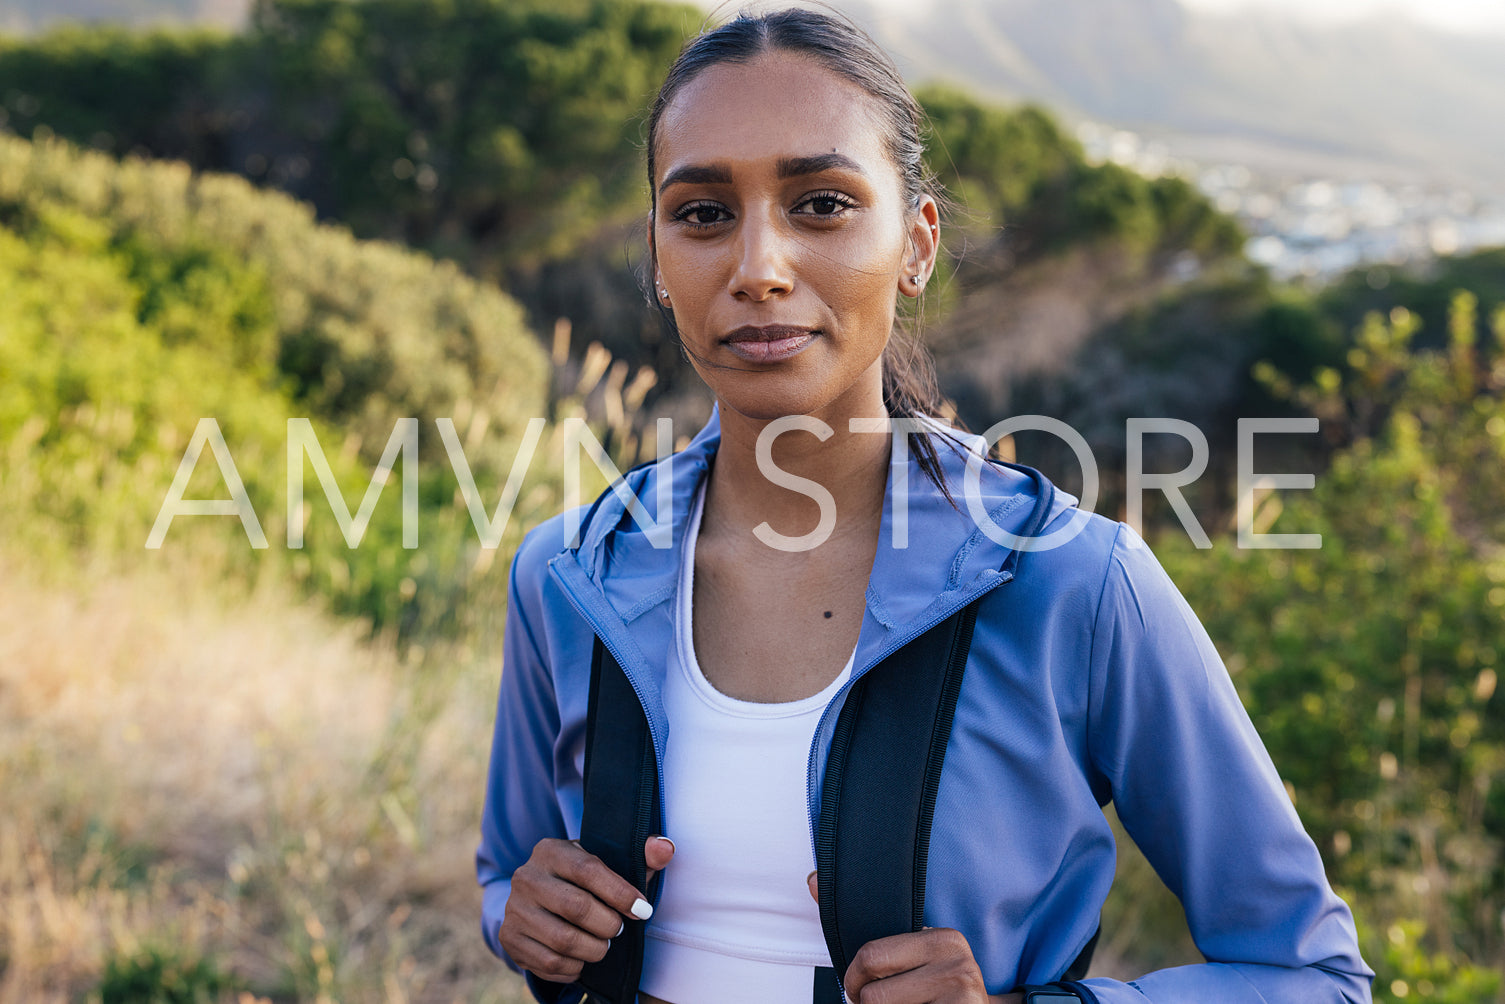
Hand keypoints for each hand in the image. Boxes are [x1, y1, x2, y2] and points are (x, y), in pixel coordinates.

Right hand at [500, 835, 674, 983]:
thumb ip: (641, 855)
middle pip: (576, 907)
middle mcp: (526, 876)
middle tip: (619, 928)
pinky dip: (576, 966)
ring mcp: (514, 909)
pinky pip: (550, 962)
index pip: (589, 870)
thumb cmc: (583, 880)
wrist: (538, 901)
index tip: (643, 910)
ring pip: (564, 940)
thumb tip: (665, 849)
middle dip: (608, 924)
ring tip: (604, 944)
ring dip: (595, 949)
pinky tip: (583, 957)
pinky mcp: (510, 939)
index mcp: (550, 850)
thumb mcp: (607, 862)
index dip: (621, 893)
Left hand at [806, 872, 1020, 1003]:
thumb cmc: (934, 987)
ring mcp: (962, 996)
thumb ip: (867, 924)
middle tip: (877, 1003)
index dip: (855, 979)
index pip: (870, 957)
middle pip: (873, 994)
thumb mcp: (908, 953)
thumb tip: (813, 880)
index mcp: (943, 938)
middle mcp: (958, 964)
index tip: (861, 986)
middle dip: (865, 1003)